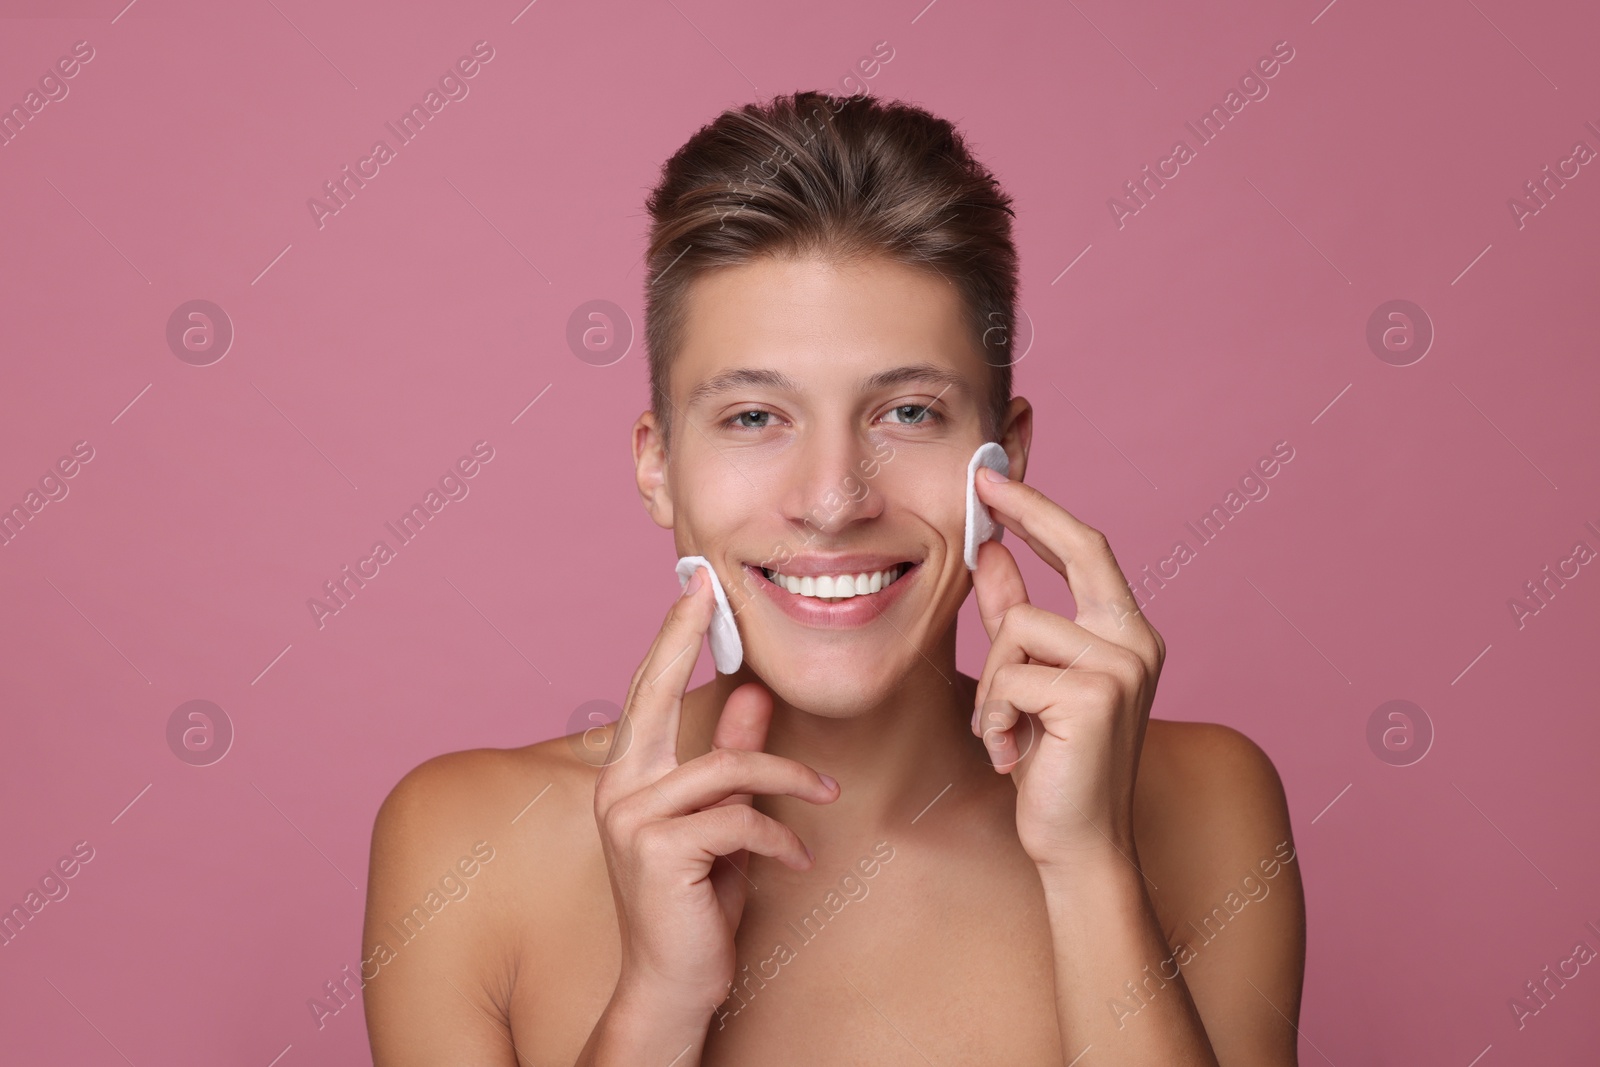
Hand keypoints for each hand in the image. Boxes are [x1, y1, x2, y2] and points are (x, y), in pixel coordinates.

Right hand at [592, 564, 840, 1013]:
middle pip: (653, 695)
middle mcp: (617, 788)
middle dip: (682, 638)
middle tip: (713, 593)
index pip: (647, 692)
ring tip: (823, 798)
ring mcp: (630, 819)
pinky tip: (796, 858)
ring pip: (727, 768)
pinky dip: (780, 835)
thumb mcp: (723, 818)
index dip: (670, 637)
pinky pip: (740, 818)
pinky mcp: (658, 849)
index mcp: (627, 775)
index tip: (693, 587)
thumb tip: (751, 692)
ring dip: (788, 779)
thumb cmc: (698, 902)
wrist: (676, 984)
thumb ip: (731, 756)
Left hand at [967, 467, 1165, 870]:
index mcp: (1126, 633)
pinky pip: (1010, 675)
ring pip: (1018, 625)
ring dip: (992, 684)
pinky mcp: (1096, 696)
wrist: (1078, 846)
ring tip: (1005, 732)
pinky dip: (995, 717)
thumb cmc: (1053, 766)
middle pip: (1078, 549)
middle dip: (1027, 511)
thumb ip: (1011, 615)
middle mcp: (1137, 641)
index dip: (1042, 510)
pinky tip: (1013, 755)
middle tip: (981, 486)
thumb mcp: (1026, 680)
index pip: (1087, 550)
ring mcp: (1123, 666)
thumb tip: (992, 553)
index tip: (997, 479)